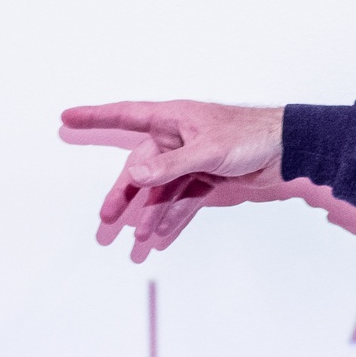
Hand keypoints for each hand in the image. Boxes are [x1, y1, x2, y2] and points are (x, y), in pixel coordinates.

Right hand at [61, 100, 286, 261]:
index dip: (95, 116)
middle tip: (106, 219)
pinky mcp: (207, 178)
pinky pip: (181, 199)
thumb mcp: (207, 150)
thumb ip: (169, 165)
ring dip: (148, 213)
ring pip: (160, 189)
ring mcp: (191, 160)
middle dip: (123, 195)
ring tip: (136, 241)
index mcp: (173, 120)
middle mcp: (177, 139)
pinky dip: (171, 216)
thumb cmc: (250, 134)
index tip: (67, 117)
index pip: (125, 115)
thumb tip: (134, 174)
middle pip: (140, 168)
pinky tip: (160, 235)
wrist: (288, 149)